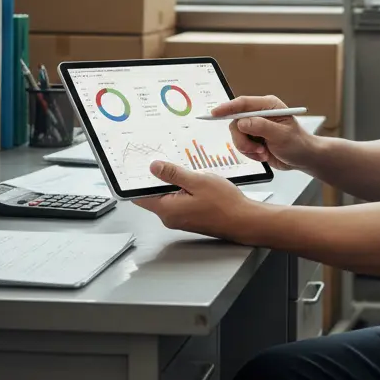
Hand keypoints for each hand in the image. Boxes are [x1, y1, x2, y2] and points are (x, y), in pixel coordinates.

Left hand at [133, 160, 253, 238]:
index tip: (138, 165)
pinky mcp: (189, 218)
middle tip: (163, 159)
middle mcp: (170, 217)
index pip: (139, 196)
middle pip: (153, 195)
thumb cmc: (224, 204)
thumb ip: (174, 174)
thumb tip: (153, 167)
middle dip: (157, 178)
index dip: (136, 180)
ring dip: (172, 182)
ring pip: (167, 197)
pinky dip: (182, 189)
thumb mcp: (198, 182)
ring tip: (182, 167)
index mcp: (167, 209)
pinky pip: (178, 201)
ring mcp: (179, 219)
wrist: (244, 221)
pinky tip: (193, 180)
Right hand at [210, 95, 318, 172]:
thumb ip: (261, 127)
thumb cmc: (298, 144)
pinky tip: (264, 155)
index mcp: (268, 106)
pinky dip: (250, 154)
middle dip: (243, 139)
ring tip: (263, 152)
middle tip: (256, 149)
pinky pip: (242, 146)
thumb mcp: (281, 135)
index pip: (243, 103)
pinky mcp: (254, 139)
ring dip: (248, 148)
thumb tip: (242, 122)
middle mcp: (260, 114)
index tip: (215, 113)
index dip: (228, 107)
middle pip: (236, 122)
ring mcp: (256, 127)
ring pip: (237, 136)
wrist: (302, 158)